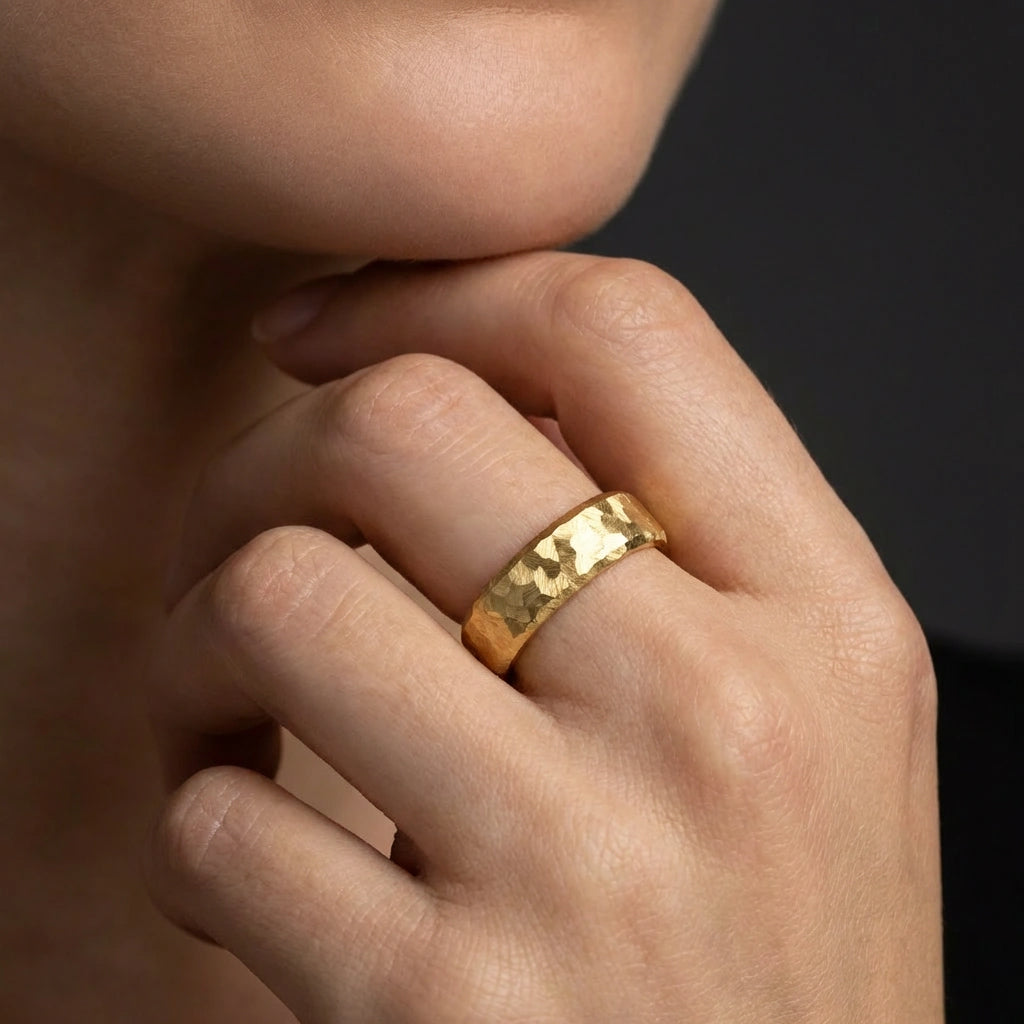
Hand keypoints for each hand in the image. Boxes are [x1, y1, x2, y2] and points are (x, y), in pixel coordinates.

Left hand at [144, 253, 942, 1021]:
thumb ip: (673, 538)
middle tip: (249, 536)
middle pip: (402, 426)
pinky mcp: (445, 1016)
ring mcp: (586, 865)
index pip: (622, 331)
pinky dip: (197, 819)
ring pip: (275, 596)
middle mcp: (723, 714)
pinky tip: (258, 853)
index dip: (439, 288)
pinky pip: (218, 824)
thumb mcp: (805, 716)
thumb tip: (470, 387)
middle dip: (267, 457)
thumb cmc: (780, 947)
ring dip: (198, 643)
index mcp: (825, 617)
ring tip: (228, 712)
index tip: (323, 327)